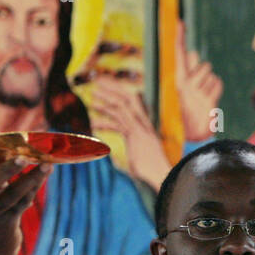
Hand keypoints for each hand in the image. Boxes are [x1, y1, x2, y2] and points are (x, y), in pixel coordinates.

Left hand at [89, 76, 172, 191]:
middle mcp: (143, 123)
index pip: (134, 100)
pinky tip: (94, 123)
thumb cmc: (151, 169)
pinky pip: (118, 124)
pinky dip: (105, 121)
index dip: (121, 91)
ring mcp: (140, 129)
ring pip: (121, 107)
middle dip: (112, 87)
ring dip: (106, 99)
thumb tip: (122, 154)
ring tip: (92, 96)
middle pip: (127, 98)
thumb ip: (132, 149)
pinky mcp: (135, 136)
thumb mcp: (141, 155)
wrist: (161, 174)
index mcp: (145, 124)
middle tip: (98, 80)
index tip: (109, 86)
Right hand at [175, 20, 222, 144]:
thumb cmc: (189, 108)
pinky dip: (216, 90)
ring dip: (211, 84)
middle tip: (198, 89)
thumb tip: (193, 52)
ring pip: (211, 74)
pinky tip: (210, 100)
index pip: (178, 54)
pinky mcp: (208, 99)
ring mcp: (196, 92)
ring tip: (204, 97)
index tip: (180, 21)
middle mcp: (184, 84)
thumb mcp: (186, 89)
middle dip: (203, 73)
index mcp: (177, 80)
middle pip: (201, 64)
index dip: (179, 37)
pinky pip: (218, 83)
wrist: (193, 134)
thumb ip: (190, 70)